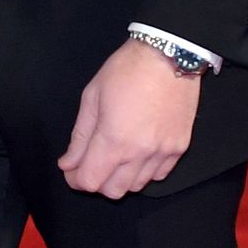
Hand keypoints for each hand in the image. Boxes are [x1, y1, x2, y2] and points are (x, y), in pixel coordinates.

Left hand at [57, 38, 202, 198]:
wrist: (169, 56)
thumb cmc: (126, 70)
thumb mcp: (92, 97)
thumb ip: (80, 136)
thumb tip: (67, 163)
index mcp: (114, 139)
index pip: (90, 181)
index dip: (75, 179)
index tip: (70, 169)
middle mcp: (140, 153)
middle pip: (113, 191)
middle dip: (96, 181)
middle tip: (89, 162)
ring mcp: (163, 153)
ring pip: (137, 187)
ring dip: (120, 178)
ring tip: (113, 156)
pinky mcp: (180, 149)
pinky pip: (158, 176)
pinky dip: (143, 172)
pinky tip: (136, 153)